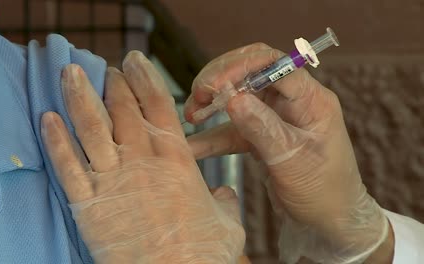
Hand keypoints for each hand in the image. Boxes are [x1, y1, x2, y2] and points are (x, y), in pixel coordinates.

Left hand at [40, 52, 244, 262]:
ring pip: (90, 128)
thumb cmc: (202, 254)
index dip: (144, 78)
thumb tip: (225, 195)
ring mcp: (112, 180)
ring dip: (78, 98)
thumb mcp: (227, 224)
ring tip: (70, 74)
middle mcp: (142, 161)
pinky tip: (46, 119)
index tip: (134, 60)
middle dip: (113, 84)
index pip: (158, 105)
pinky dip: (55, 141)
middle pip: (122, 110)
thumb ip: (225, 202)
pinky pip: (67, 165)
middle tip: (106, 68)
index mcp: (177, 160)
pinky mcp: (88, 203)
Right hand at [185, 43, 389, 262]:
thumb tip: (233, 99)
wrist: (327, 222)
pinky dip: (213, 136)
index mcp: (310, 99)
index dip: (241, 67)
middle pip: (252, 73)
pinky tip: (193, 145)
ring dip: (213, 103)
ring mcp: (276, 117)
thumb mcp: (292, 159)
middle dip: (221, 79)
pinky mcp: (262, 135)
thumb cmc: (323, 190)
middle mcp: (292, 101)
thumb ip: (262, 127)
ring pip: (239, 97)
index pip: (274, 64)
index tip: (213, 84)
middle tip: (198, 94)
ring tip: (191, 115)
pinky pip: (234, 128)